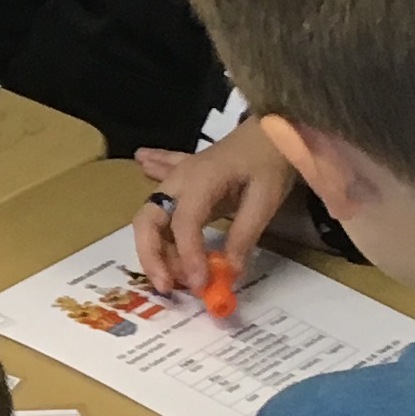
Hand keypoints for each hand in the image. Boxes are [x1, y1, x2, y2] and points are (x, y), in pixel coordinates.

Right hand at [128, 126, 295, 292]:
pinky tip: (140, 179)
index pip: (183, 224)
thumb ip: (244, 236)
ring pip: (149, 217)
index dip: (188, 257)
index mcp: (200, 181)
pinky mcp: (182, 183)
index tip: (200, 284)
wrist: (274, 129)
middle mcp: (179, 180)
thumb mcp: (265, 200)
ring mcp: (176, 180)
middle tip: (167, 286)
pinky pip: (156, 196)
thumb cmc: (271, 160)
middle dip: (151, 256)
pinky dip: (150, 204)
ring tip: (176, 272)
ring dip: (154, 247)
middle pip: (147, 220)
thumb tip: (230, 273)